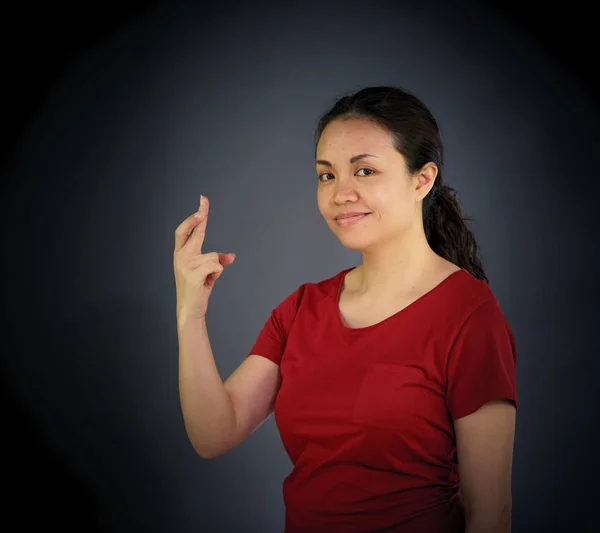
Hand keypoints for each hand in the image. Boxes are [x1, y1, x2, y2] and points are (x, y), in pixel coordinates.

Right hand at [173, 195, 235, 320]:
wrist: (190, 310)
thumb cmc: (198, 288)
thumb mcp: (208, 272)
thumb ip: (216, 261)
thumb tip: (230, 257)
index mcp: (181, 253)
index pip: (186, 230)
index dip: (195, 216)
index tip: (203, 201)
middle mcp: (180, 256)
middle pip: (193, 232)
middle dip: (199, 216)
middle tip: (203, 202)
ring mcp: (185, 265)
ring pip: (214, 257)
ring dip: (216, 269)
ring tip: (206, 280)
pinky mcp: (192, 274)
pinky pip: (216, 266)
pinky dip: (217, 275)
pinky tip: (208, 283)